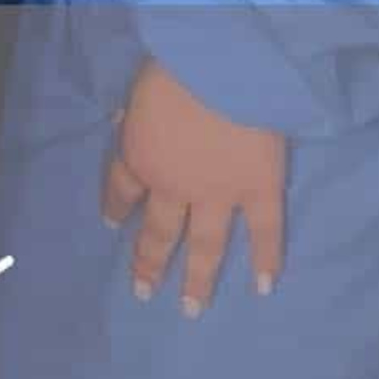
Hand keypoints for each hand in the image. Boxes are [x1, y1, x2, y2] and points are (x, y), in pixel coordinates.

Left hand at [102, 56, 285, 310]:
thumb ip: (134, 114)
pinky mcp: (260, 190)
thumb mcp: (138, 89)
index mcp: (140, 156)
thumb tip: (121, 120)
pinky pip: (265, 231)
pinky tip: (264, 287)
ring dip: (199, 279)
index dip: (116, 206)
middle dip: (149, 262)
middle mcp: (175, 186)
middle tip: (143, 292)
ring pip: (207, 245)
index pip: (122, 187)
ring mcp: (219, 194)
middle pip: (159, 230)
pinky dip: (267, 259)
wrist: (220, 69)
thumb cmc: (173, 68)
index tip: (112, 224)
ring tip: (193, 310)